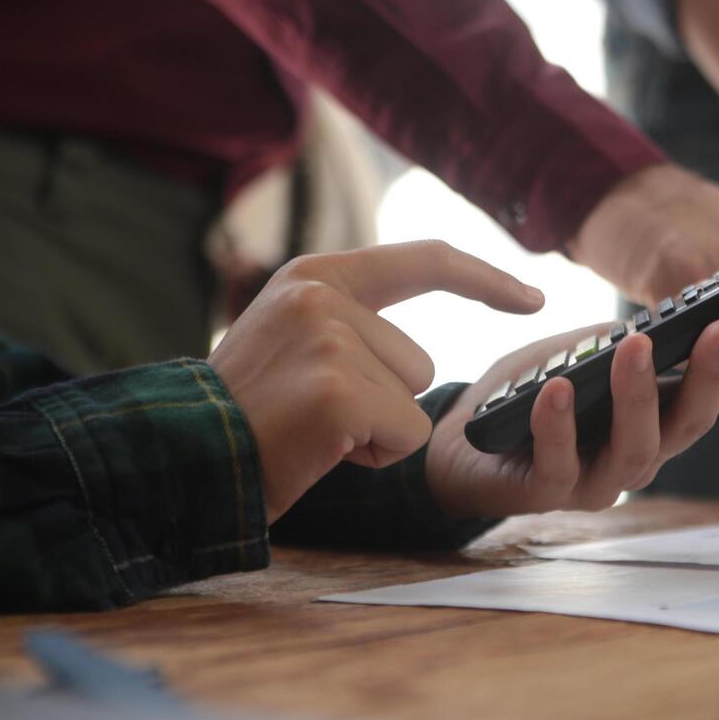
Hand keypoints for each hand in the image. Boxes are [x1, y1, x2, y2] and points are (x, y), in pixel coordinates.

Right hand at [207, 240, 544, 522]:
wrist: (186, 460)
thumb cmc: (249, 415)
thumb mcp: (294, 342)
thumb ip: (352, 327)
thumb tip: (425, 358)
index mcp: (315, 276)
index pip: (422, 260)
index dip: (485, 278)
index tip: (532, 296)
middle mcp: (322, 296)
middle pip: (421, 359)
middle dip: (385, 401)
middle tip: (316, 415)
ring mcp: (329, 339)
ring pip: (415, 396)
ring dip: (379, 428)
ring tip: (315, 430)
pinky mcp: (339, 390)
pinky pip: (406, 434)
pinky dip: (375, 455)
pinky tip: (324, 450)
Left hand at [425, 289, 718, 516]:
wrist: (464, 447)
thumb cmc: (536, 395)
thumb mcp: (588, 352)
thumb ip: (634, 339)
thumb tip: (682, 307)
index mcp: (667, 412)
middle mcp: (648, 451)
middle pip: (697, 418)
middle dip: (717, 371)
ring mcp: (603, 479)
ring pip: (640, 448)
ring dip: (640, 395)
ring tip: (635, 347)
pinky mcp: (550, 492)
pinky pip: (561, 463)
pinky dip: (560, 426)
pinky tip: (559, 390)